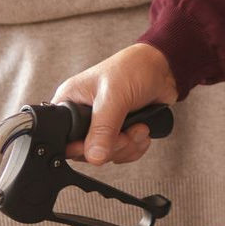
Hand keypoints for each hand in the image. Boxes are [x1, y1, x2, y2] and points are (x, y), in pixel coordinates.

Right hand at [52, 44, 178, 164]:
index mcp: (70, 101)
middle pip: (86, 152)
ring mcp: (100, 125)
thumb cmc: (133, 68)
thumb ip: (103, 128)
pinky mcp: (118, 131)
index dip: (80, 148)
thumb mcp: (114, 97)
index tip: (99, 147)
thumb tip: (94, 156)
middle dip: (113, 146)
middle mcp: (82, 115)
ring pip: (106, 155)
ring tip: (139, 127)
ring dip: (128, 147)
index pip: (63, 138)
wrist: (161, 68)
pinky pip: (121, 153)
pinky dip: (135, 147)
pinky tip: (142, 130)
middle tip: (126, 133)